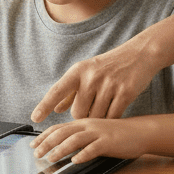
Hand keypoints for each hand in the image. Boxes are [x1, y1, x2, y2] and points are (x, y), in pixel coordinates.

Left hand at [30, 45, 158, 121]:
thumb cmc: (109, 66)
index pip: (57, 90)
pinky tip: (114, 112)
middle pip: (77, 113)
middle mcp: (91, 77)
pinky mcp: (125, 92)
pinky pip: (112, 116)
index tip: (34, 118)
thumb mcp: (87, 72)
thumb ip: (71, 91)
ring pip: (95, 117)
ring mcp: (108, 85)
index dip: (44, 105)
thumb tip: (56, 108)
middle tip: (91, 109)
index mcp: (78, 71)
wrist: (139, 54)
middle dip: (82, 117)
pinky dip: (111, 119)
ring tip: (104, 108)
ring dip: (98, 119)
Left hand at [31, 119, 144, 164]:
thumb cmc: (116, 133)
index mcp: (83, 122)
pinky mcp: (109, 141)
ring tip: (50, 158)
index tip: (33, 144)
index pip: (59, 127)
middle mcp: (88, 124)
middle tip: (36, 153)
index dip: (44, 136)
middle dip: (47, 143)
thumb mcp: (95, 131)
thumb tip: (62, 145)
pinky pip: (94, 148)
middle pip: (63, 132)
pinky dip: (83, 154)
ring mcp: (99, 132)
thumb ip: (80, 135)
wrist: (140, 131)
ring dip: (61, 149)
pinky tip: (75, 161)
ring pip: (76, 138)